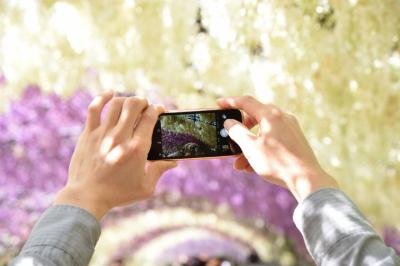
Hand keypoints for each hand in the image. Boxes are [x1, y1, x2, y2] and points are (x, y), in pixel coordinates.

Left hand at [54, 91, 176, 219]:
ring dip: (127, 100)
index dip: (157, 109)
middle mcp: (120, 137)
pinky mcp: (88, 135)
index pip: (149, 117)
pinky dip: (102, 98)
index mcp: (137, 148)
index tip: (159, 110)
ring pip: (116, 104)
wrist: (87, 197)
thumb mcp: (145, 187)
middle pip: (133, 105)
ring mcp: (102, 134)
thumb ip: (160, 170)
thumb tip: (174, 162)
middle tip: (145, 106)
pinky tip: (110, 94)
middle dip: (143, 101)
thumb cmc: (118, 194)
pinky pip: (95, 109)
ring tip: (131, 104)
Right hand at [217, 96, 337, 201]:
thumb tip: (230, 123)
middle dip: (240, 132)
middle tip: (231, 140)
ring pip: (263, 132)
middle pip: (255, 117)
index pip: (246, 102)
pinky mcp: (295, 139)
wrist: (307, 179)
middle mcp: (282, 117)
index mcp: (271, 115)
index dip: (230, 102)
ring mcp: (290, 128)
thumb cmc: (278, 162)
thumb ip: (237, 132)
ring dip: (249, 146)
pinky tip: (254, 166)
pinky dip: (261, 148)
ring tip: (240, 164)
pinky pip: (273, 139)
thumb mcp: (251, 147)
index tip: (219, 104)